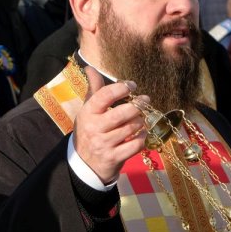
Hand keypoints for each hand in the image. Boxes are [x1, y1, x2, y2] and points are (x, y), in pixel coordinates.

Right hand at [73, 66, 147, 184]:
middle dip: (137, 105)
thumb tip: (90, 67)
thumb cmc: (90, 131)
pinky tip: (141, 134)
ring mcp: (104, 144)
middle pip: (121, 113)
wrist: (85, 164)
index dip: (121, 88)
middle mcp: (94, 128)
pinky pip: (136, 144)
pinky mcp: (114, 157)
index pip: (104, 96)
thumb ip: (94, 90)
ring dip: (140, 121)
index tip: (132, 86)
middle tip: (146, 100)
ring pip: (131, 128)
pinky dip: (142, 137)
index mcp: (87, 113)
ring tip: (141, 118)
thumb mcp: (88, 111)